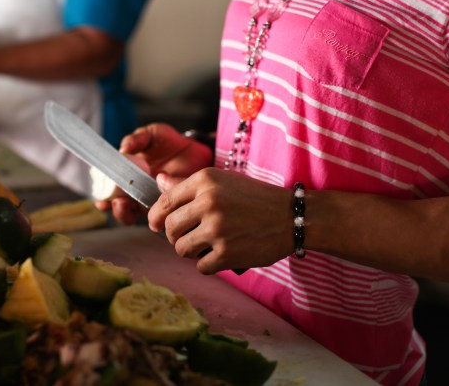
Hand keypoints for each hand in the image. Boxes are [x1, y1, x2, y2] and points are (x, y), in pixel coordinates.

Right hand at [95, 123, 212, 224]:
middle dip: (117, 209)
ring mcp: (153, 200)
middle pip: (122, 209)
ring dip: (129, 214)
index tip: (102, 200)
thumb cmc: (170, 142)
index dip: (104, 199)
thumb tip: (123, 149)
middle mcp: (138, 192)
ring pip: (138, 215)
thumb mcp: (152, 135)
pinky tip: (153, 209)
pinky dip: (155, 215)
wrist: (197, 149)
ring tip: (127, 205)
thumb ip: (137, 139)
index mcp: (129, 177)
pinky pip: (160, 215)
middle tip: (118, 202)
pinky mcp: (170, 205)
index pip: (111, 192)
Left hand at [148, 167, 293, 273]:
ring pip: (180, 249)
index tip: (155, 225)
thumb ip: (189, 185)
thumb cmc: (255, 199)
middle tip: (189, 237)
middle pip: (169, 228)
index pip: (165, 202)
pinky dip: (208, 265)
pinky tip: (220, 256)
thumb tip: (159, 182)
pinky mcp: (227, 254)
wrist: (293, 216)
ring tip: (206, 246)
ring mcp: (217, 229)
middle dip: (174, 236)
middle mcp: (208, 202)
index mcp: (205, 181)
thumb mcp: (223, 182)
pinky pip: (200, 266)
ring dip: (190, 252)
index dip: (155, 217)